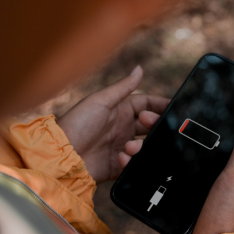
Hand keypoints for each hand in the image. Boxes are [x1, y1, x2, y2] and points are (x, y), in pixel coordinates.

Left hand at [58, 66, 169, 183]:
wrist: (61, 155)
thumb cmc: (77, 122)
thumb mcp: (101, 100)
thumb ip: (123, 87)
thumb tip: (140, 68)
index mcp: (120, 110)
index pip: (147, 104)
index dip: (160, 105)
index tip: (173, 108)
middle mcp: (123, 128)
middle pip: (150, 126)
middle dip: (154, 126)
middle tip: (149, 126)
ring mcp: (121, 146)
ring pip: (145, 146)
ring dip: (141, 146)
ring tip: (129, 147)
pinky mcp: (118, 166)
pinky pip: (135, 164)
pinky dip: (132, 162)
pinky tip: (121, 158)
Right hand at [119, 114, 233, 233]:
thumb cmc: (227, 211)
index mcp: (214, 161)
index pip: (193, 131)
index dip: (177, 117)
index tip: (163, 105)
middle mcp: (194, 170)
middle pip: (169, 141)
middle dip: (153, 128)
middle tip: (141, 120)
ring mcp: (177, 183)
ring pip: (154, 157)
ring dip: (139, 147)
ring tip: (129, 145)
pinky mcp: (162, 197)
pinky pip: (146, 178)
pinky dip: (133, 168)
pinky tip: (125, 161)